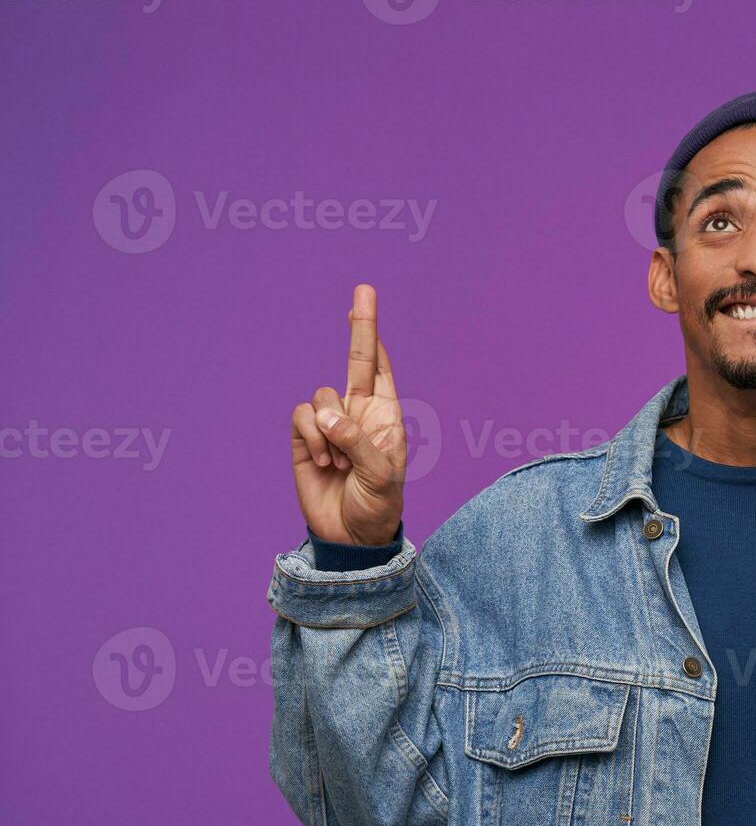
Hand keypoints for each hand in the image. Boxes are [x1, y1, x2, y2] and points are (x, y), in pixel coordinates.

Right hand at [290, 284, 406, 546]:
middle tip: (364, 289)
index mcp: (385, 415)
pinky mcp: (303, 438)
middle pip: (354, 359)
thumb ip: (356, 441)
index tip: (365, 299)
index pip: (379, 367)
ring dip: (329, 432)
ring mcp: (330, 424)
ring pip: (321, 397)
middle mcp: (357, 412)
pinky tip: (322, 463)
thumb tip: (325, 414)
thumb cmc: (377, 505)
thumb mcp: (380, 475)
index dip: (372, 335)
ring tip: (339, 463)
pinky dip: (311, 438)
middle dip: (359, 325)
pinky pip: (301, 417)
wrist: (350, 536)